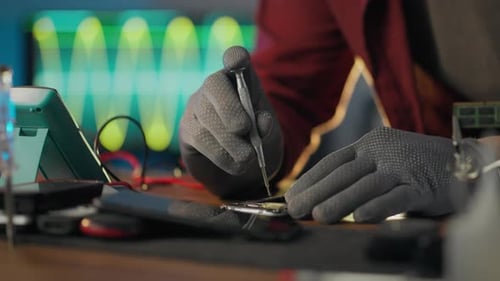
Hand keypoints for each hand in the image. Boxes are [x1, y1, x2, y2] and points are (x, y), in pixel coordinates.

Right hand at [179, 46, 283, 198]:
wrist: (241, 165)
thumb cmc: (256, 138)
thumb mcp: (268, 130)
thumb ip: (266, 125)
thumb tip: (261, 122)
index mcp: (240, 79)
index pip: (235, 58)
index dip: (235, 57)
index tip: (236, 62)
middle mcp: (214, 87)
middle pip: (214, 86)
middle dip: (231, 110)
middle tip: (245, 130)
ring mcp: (196, 106)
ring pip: (207, 117)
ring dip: (230, 140)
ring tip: (248, 157)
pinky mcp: (187, 129)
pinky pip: (201, 138)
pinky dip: (222, 154)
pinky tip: (236, 165)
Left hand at [284, 127, 492, 222]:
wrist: (461, 161)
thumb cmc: (413, 165)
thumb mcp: (382, 161)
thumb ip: (357, 174)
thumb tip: (320, 198)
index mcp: (370, 143)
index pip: (333, 162)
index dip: (310, 179)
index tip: (291, 195)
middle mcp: (383, 150)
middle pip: (344, 173)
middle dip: (316, 192)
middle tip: (295, 209)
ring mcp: (403, 166)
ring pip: (366, 184)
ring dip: (340, 201)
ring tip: (319, 215)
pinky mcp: (424, 184)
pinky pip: (397, 196)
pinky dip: (378, 206)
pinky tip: (361, 217)